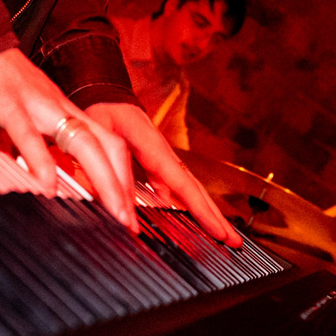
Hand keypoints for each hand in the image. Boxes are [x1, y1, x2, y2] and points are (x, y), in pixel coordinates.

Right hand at [0, 48, 137, 230]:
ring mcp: (36, 103)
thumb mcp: (27, 113)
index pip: (110, 144)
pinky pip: (27, 133)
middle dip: (124, 187)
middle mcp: (60, 106)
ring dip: (103, 180)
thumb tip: (51, 182)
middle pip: (108, 145)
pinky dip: (41, 161)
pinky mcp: (6, 101)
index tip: (129, 215)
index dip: (125, 179)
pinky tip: (47, 188)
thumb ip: (42, 143)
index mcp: (65, 109)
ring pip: (82, 140)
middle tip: (130, 225)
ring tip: (111, 214)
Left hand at [87, 102, 242, 248]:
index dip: (202, 211)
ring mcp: (162, 159)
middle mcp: (164, 155)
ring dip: (205, 212)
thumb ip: (111, 171)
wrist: (104, 93)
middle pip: (195, 190)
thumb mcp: (101, 138)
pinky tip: (186, 218)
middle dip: (216, 217)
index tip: (219, 231)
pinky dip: (185, 203)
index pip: (184, 185)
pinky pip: (174, 187)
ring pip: (188, 190)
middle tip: (234, 241)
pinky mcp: (155, 163)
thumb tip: (122, 209)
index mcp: (155, 148)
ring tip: (220, 234)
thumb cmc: (103, 112)